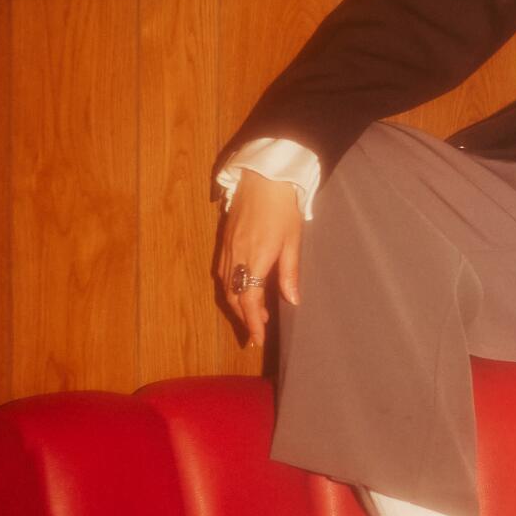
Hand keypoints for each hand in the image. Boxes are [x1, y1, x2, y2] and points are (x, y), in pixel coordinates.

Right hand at [214, 169, 303, 348]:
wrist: (263, 176)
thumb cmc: (282, 207)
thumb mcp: (293, 240)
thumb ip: (289, 272)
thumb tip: (292, 300)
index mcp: (255, 258)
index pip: (249, 300)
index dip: (253, 322)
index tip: (258, 339)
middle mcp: (236, 257)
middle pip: (234, 297)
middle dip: (244, 318)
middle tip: (256, 333)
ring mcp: (227, 248)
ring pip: (226, 286)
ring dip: (238, 304)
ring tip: (255, 314)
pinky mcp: (224, 240)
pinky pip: (223, 273)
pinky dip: (232, 288)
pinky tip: (244, 289)